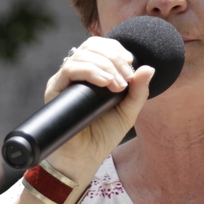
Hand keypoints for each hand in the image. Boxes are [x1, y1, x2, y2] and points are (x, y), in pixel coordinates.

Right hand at [42, 35, 154, 178]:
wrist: (84, 158)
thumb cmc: (103, 135)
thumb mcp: (127, 111)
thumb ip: (138, 90)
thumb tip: (149, 68)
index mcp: (92, 73)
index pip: (100, 46)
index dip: (115, 48)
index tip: (130, 63)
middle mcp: (76, 74)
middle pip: (91, 46)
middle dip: (113, 57)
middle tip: (126, 78)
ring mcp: (64, 81)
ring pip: (81, 55)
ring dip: (105, 65)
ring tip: (117, 86)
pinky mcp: (54, 90)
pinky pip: (70, 70)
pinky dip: (90, 71)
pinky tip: (105, 83)